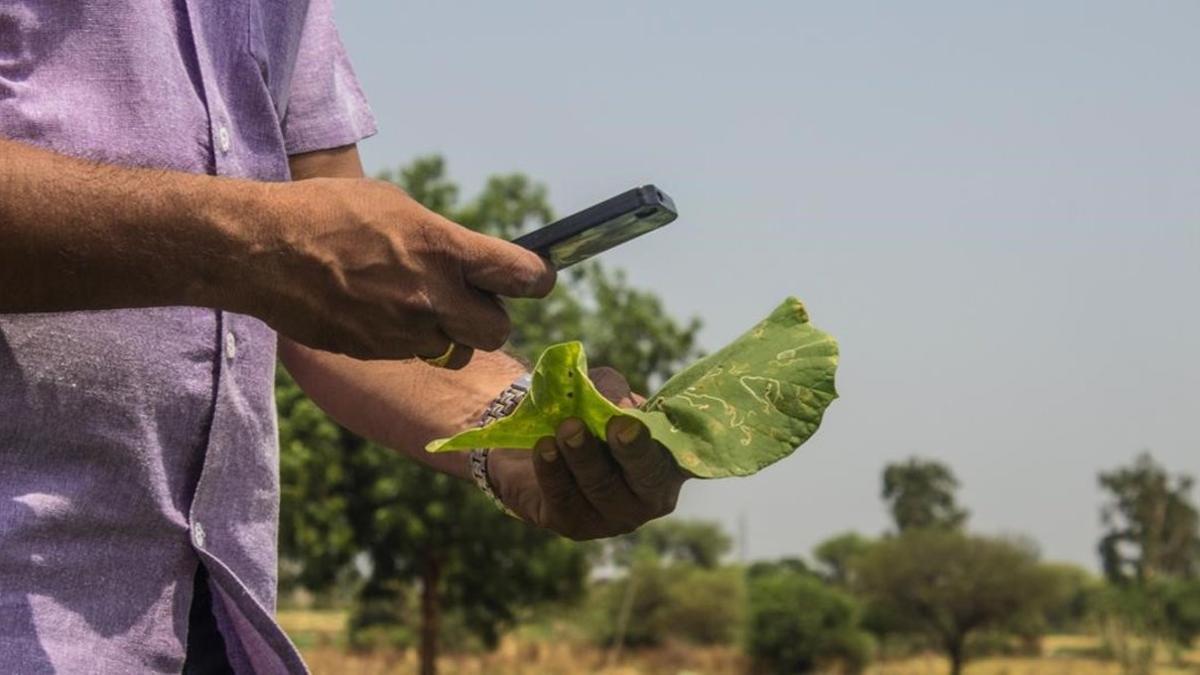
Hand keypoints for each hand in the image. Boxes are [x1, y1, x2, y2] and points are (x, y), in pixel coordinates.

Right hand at [238, 177, 555, 363]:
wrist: (260, 250)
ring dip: (447, 332)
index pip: (523, 276)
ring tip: (414, 303)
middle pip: (498, 330)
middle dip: (489, 317)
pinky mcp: (375, 353)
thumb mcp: (395, 206)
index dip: (537, 279)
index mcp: (443, 249)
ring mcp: (403, 332)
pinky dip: (407, 340)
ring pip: (454, 349)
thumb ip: (442, 238)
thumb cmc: (326, 212)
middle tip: (471, 300)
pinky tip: (378, 311)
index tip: (534, 277)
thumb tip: (470, 259)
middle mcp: (431, 297)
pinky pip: (412, 354)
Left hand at [488, 368, 687, 539]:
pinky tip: (544, 447)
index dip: (669, 440)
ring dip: (585, 455)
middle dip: (633, 451)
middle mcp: (648, 497)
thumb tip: (617, 405)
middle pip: (648, 478)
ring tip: (568, 427)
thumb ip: (613, 392)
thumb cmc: (584, 413)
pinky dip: (554, 470)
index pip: (683, 456)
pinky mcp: (573, 525)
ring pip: (603, 488)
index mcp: (668, 463)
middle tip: (617, 426)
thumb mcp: (602, 391)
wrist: (532, 440)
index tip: (647, 421)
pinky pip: (565, 499)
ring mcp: (612, 517)